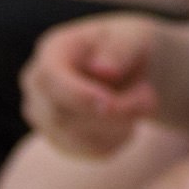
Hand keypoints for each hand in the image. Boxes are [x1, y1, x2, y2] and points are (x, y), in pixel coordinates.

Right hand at [19, 13, 167, 157]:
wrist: (129, 66)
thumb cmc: (128, 45)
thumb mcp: (132, 36)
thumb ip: (121, 48)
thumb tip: (104, 71)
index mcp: (52, 51)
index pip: (50, 78)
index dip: (78, 95)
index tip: (111, 104)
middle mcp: (38, 86)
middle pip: (62, 116)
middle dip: (112, 114)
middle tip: (150, 101)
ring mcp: (45, 116)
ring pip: (79, 139)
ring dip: (120, 126)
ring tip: (144, 103)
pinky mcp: (62, 140)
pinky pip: (92, 152)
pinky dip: (120, 139)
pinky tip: (130, 119)